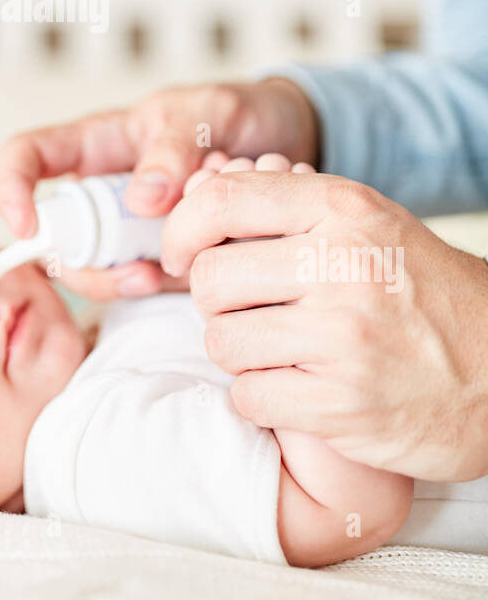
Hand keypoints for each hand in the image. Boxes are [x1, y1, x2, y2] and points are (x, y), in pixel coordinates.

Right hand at [0, 75, 318, 301]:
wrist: (292, 142)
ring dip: (134, 278)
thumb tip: (140, 199)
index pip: (28, 158)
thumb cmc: (237, 113)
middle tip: (139, 270)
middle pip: (59, 239)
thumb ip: (173, 148)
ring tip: (180, 268)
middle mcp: (105, 191)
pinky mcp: (166, 259)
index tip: (27, 227)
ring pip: (99, 272)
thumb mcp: (206, 113)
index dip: (10, 190)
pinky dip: (178, 283)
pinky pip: (152, 285)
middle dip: (89, 264)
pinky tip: (212, 262)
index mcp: (99, 143)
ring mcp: (132, 230)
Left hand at [162, 170, 487, 481]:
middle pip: (210, 279)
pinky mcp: (342, 404)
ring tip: (278, 349)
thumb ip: (286, 208)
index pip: (222, 201)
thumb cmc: (419, 292)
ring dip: (237, 352)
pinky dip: (261, 397)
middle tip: (246, 311)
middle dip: (214, 300)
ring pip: (221, 341)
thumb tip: (193, 194)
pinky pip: (248, 396)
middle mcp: (341, 265)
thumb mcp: (365, 224)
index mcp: (342, 209)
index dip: (182, 228)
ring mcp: (343, 338)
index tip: (181, 254)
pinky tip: (297, 387)